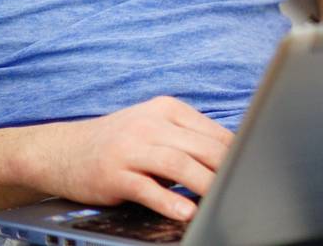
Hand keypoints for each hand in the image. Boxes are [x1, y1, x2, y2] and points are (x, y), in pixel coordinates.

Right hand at [27, 96, 233, 221]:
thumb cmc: (119, 144)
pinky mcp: (114, 173)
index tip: (258, 172)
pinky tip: (187, 213)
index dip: (238, 154)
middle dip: (227, 170)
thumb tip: (234, 159)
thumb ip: (188, 139)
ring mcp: (130, 148)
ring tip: (223, 201)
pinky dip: (169, 201)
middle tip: (248, 189)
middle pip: (199, 147)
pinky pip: (146, 188)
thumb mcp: (153, 129)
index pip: (212, 132)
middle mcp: (148, 124)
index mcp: (165, 109)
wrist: (64, 150)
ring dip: (204, 184)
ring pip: (177, 165)